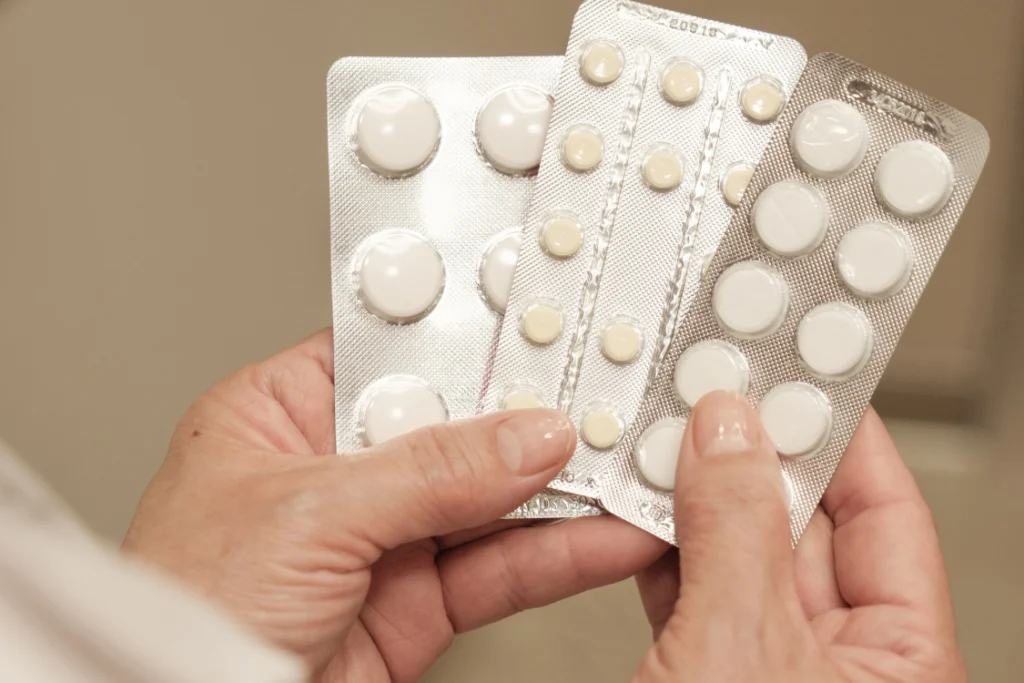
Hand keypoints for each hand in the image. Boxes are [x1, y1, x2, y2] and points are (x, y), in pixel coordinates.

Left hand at [122, 329, 666, 681]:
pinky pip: (500, 567)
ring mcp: (382, 538)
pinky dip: (558, 554)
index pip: (396, 357)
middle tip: (604, 398)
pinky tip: (604, 535)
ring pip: (490, 498)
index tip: (540, 324)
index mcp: (285, 416)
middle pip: (456, 426)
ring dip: (561, 489)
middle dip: (532, 418)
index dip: (468, 341)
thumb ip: (429, 472)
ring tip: (625, 468)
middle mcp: (337, 471)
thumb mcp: (310, 514)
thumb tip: (526, 437)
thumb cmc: (186, 608)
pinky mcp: (417, 602)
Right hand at [633, 392, 963, 682]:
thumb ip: (736, 534)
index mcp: (898, 662)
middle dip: (750, 459)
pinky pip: (691, 590)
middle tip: (714, 398)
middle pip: (804, 527)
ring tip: (664, 443)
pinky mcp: (703, 671)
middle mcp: (838, 661)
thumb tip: (729, 436)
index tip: (796, 377)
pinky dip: (660, 547)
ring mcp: (767, 667)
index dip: (841, 436)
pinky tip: (639, 507)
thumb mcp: (740, 647)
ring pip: (738, 554)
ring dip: (693, 498)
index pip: (887, 516)